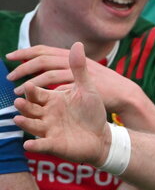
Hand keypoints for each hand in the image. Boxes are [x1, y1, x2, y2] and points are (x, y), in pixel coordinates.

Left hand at [7, 44, 143, 112]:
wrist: (125, 94)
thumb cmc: (105, 87)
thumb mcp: (85, 75)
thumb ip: (69, 70)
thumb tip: (48, 71)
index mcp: (73, 57)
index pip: (44, 50)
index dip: (26, 52)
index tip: (11, 56)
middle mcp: (75, 61)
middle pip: (43, 59)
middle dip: (23, 66)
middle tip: (10, 75)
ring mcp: (79, 72)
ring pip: (47, 72)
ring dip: (30, 81)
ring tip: (17, 90)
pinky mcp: (82, 85)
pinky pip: (58, 85)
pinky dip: (45, 90)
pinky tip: (35, 97)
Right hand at [14, 42, 111, 165]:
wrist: (101, 135)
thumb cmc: (91, 112)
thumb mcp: (86, 90)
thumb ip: (78, 69)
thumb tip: (77, 43)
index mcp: (51, 100)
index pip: (35, 92)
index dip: (29, 87)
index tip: (23, 82)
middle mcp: (45, 115)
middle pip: (30, 109)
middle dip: (24, 105)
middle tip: (18, 100)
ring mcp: (49, 130)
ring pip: (32, 126)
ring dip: (25, 123)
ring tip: (18, 119)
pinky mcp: (55, 145)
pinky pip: (42, 146)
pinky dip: (36, 146)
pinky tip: (28, 146)